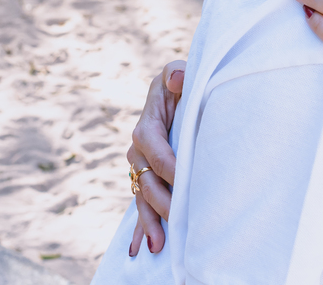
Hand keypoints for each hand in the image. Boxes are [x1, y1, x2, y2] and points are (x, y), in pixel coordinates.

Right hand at [127, 60, 184, 255]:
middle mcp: (140, 150)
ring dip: (148, 221)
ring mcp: (141, 167)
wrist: (179, 94)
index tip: (183, 179)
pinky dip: (140, 227)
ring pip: (142, 197)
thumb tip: (177, 78)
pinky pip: (142, 204)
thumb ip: (176, 73)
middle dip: (160, 200)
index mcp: (147, 125)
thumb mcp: (177, 73)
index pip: (153, 148)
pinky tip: (140, 248)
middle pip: (145, 179)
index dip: (167, 164)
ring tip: (158, 245)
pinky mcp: (148, 179)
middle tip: (179, 218)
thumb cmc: (181, 83)